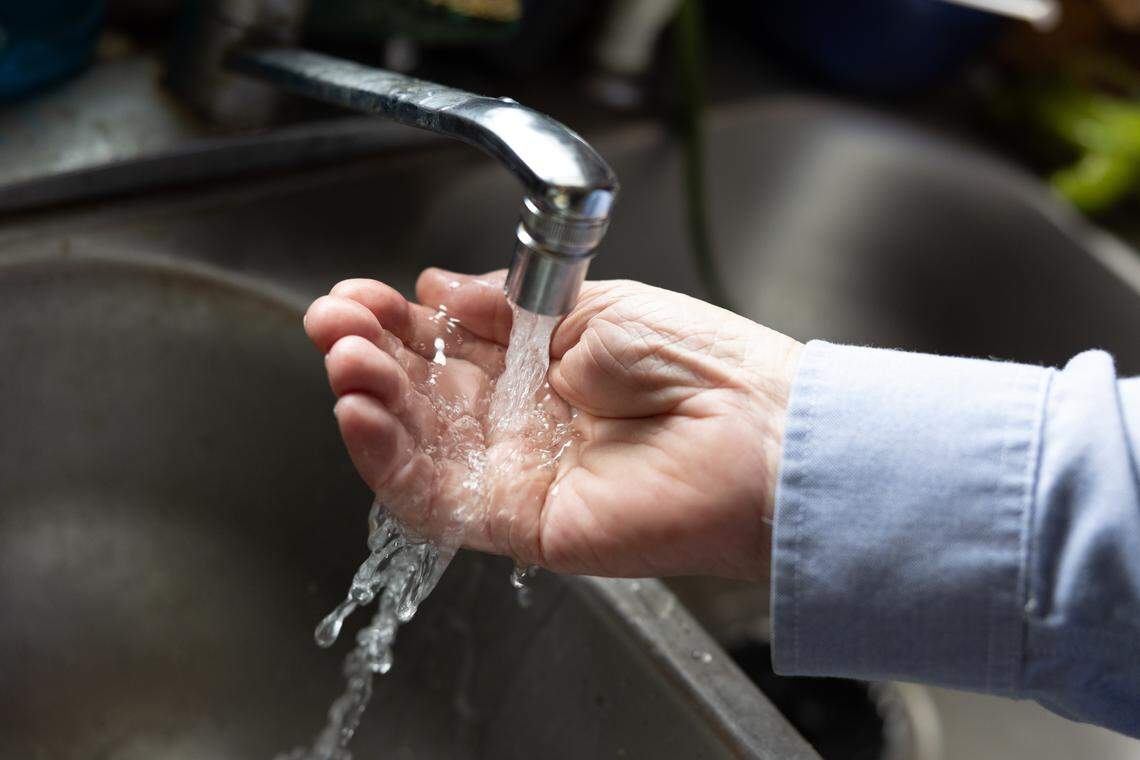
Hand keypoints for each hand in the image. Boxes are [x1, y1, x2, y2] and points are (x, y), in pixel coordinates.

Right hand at [304, 269, 802, 580]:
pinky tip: (358, 414)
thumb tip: (435, 287)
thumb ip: (504, 304)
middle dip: (368, 355)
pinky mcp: (519, 524)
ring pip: (417, 445)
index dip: (396, 321)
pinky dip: (391, 461)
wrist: (764, 433)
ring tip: (341, 359)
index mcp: (539, 366)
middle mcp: (520, 422)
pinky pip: (438, 499)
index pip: (445, 346)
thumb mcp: (590, 306)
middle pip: (420, 395)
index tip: (358, 293)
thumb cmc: (700, 362)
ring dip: (370, 402)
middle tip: (331, 320)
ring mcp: (516, 474)